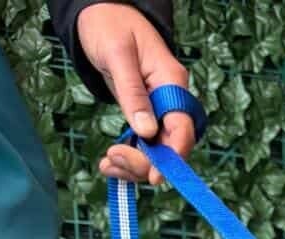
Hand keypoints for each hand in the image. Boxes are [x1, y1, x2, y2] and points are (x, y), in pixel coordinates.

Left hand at [76, 3, 194, 185]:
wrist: (102, 14)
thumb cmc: (110, 25)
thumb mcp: (118, 54)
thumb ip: (133, 94)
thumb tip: (146, 132)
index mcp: (172, 83)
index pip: (182, 128)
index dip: (172, 156)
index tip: (155, 176)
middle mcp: (171, 102)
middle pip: (171, 147)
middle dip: (144, 162)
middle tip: (112, 158)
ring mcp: (159, 112)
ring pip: (157, 153)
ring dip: (133, 165)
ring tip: (106, 163)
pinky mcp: (146, 117)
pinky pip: (143, 147)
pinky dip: (127, 159)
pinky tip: (108, 162)